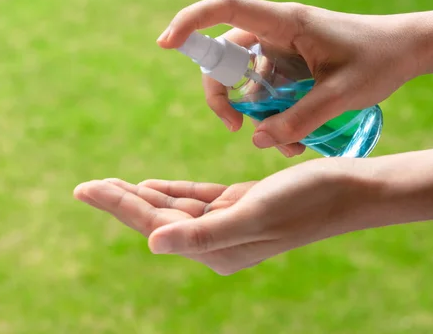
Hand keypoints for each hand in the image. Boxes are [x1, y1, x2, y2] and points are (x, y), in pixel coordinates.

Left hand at [73, 157, 378, 274]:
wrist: (347, 190)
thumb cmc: (305, 202)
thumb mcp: (252, 215)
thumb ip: (203, 234)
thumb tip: (153, 243)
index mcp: (216, 248)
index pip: (155, 223)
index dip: (119, 205)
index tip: (86, 188)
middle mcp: (218, 240)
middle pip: (158, 217)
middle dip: (121, 200)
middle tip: (85, 187)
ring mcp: (228, 221)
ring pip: (174, 206)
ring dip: (142, 194)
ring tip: (108, 184)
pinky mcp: (239, 204)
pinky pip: (196, 197)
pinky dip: (171, 190)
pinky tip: (150, 185)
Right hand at [157, 0, 420, 156]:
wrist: (409, 50)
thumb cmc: (380, 60)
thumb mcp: (342, 94)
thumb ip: (300, 120)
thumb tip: (258, 141)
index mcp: (285, 22)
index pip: (225, 9)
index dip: (191, 22)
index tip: (166, 44)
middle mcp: (277, 31)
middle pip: (225, 56)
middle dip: (222, 94)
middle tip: (234, 127)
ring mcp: (282, 48)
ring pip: (245, 79)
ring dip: (255, 114)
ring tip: (286, 145)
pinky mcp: (290, 64)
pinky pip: (266, 90)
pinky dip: (272, 115)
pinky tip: (296, 139)